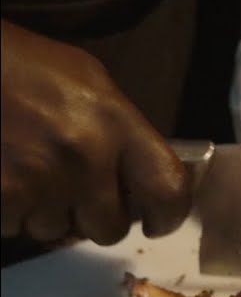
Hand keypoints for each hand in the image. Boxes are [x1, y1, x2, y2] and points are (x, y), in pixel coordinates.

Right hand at [1, 21, 189, 243]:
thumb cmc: (21, 65)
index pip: (168, 190)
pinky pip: (14, 228)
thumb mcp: (88, 82)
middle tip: (77, 194)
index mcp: (115, 122)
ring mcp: (37, 181)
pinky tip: (4, 175)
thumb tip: (139, 178)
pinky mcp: (0, 198)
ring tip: (29, 173)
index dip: (168, 216)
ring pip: (57, 231)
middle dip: (95, 218)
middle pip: (110, 229)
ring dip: (46, 213)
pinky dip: (9, 211)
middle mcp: (84, 157)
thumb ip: (122, 132)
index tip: (156, 222)